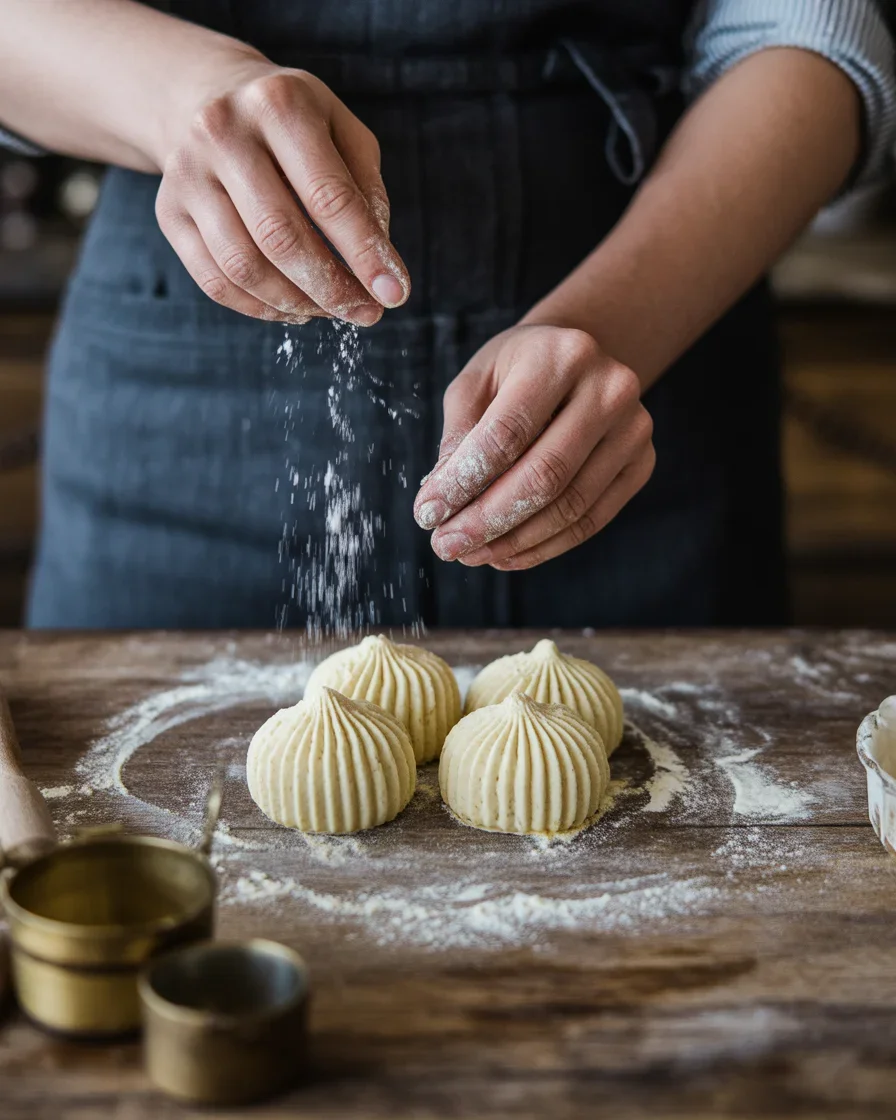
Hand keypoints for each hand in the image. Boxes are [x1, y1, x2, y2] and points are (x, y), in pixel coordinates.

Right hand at [155, 53, 408, 325]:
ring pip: (244, 266)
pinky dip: (260, 308)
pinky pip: (215, 281)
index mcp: (279, 104)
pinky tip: (292, 309)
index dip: (365, 254)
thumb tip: (379, 267)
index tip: (395, 294)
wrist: (206, 96)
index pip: (329, 197)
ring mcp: (188, 173)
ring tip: (329, 310)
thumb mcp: (342, 131)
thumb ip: (367, 191)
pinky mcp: (168, 211)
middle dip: (332, 288)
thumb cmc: (293, 122)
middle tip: (365, 313)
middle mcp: (223, 133)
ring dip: (296, 304)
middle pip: (281, 237)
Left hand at [413, 325, 654, 568]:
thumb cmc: (517, 371)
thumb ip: (459, 437)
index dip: (463, 482)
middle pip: (543, 475)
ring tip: (472, 554)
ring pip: (569, 505)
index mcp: (561, 355)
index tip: (428, 514)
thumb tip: (443, 502)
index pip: (506, 434)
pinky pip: (591, 519)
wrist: (577, 360)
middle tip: (446, 545)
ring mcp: (634, 429)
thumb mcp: (477, 383)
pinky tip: (507, 555)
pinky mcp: (642, 463)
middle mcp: (609, 388)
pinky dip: (545, 546)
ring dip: (513, 541)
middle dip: (487, 520)